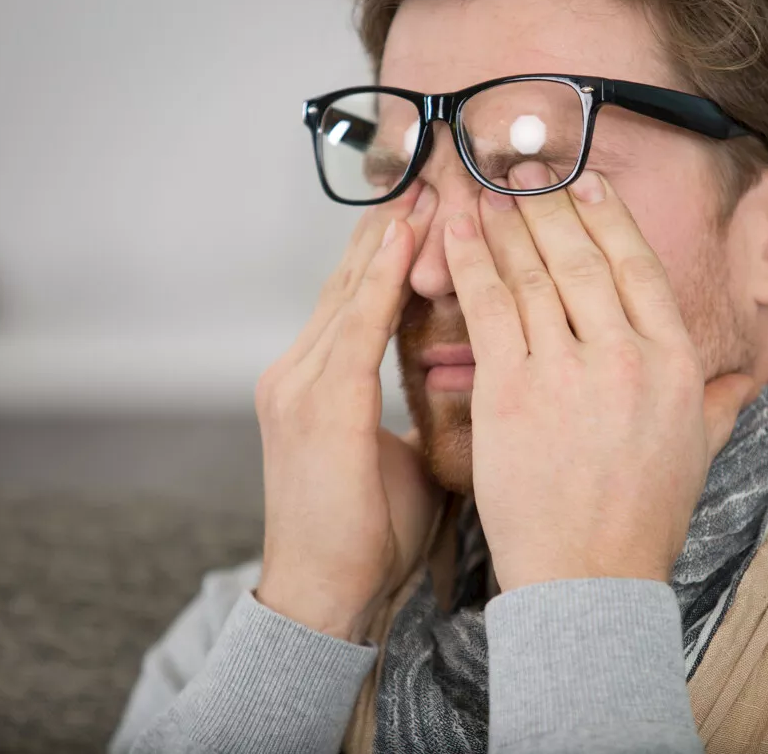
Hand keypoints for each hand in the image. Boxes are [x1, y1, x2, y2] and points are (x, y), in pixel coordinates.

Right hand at [254, 183, 442, 640]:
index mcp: (317, 383)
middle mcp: (299, 369)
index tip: (430, 205)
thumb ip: (417, 409)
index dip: (393, 248)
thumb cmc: (368, 535)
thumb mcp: (398, 456)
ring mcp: (299, 382)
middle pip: (353, 277)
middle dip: (394, 223)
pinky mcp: (315, 403)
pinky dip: (384, 275)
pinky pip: (356, 323)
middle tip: (433, 168)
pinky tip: (411, 235)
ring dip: (394, 232)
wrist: (323, 598)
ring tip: (428, 179)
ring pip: (353, 286)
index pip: (360, 298)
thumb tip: (468, 383)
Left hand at [443, 164, 755, 590]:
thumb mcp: (699, 451)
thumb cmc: (642, 518)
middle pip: (581, 258)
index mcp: (673, 363)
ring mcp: (566, 371)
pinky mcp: (511, 391)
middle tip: (525, 169)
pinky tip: (458, 229)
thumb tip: (752, 373)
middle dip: (549, 205)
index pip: (637, 268)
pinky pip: (488, 307)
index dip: (607, 218)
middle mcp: (624, 356)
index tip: (585, 184)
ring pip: (532, 274)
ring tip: (487, 188)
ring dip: (506, 222)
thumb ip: (722, 400)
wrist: (590, 578)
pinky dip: (470, 261)